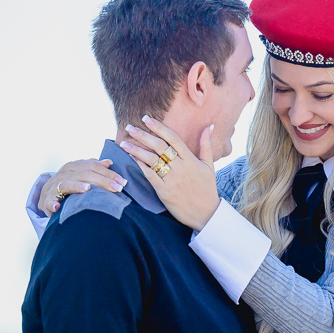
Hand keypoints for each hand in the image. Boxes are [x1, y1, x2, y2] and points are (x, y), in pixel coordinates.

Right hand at [38, 159, 126, 215]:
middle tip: (117, 188)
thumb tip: (109, 162)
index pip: (93, 166)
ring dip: (77, 186)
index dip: (108, 173)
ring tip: (88, 188)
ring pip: (67, 185)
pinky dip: (52, 204)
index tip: (122, 181)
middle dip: (102, 181)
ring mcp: (54, 187)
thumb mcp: (80, 173)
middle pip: (84, 174)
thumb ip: (94, 168)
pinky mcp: (47, 201)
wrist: (47, 195)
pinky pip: (49, 202)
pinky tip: (57, 207)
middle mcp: (64, 174)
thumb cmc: (69, 184)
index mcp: (73, 166)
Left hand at [120, 116, 219, 231]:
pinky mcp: (165, 192)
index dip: (159, 127)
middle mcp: (181, 168)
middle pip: (159, 147)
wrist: (206, 214)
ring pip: (152, 160)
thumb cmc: (208, 189)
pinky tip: (131, 158)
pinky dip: (140, 166)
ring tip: (124, 142)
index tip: (147, 119)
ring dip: (136, 150)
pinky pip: (150, 176)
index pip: (173, 138)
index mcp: (191, 160)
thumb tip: (208, 126)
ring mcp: (172, 180)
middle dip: (143, 135)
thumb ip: (206, 145)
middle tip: (129, 127)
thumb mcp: (209, 166)